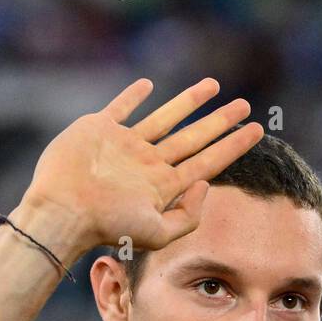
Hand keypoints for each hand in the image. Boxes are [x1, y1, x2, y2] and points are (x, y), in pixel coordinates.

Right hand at [24, 77, 264, 253]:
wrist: (63, 211)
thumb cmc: (106, 226)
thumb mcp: (157, 234)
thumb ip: (188, 215)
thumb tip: (206, 183)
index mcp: (163, 186)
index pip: (208, 162)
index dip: (234, 146)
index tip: (258, 130)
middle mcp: (148, 164)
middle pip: (194, 138)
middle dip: (220, 122)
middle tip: (245, 106)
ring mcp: (125, 146)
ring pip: (165, 118)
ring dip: (189, 102)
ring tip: (213, 86)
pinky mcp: (100, 129)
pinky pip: (121, 108)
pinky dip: (134, 96)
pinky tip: (148, 86)